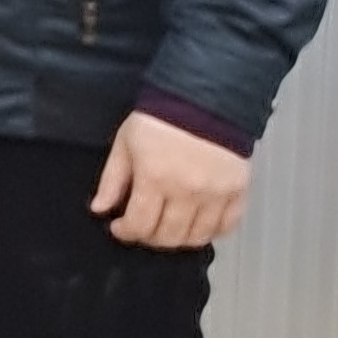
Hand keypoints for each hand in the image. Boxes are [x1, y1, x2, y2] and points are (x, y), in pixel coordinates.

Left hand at [93, 109, 252, 250]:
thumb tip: (99, 209)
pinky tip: (197, 223)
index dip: (125, 232)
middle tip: (143, 227)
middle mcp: (188, 191)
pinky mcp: (238, 191)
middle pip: (168, 237)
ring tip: (168, 226)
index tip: (120, 226)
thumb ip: (112, 181)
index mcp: (156, 178)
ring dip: (179, 239)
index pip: (140, 225)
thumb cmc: (159, 120)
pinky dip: (211, 232)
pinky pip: (227, 226)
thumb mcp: (125, 144)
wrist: (202, 99)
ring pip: (197, 238)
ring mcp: (216, 194)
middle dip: (149, 237)